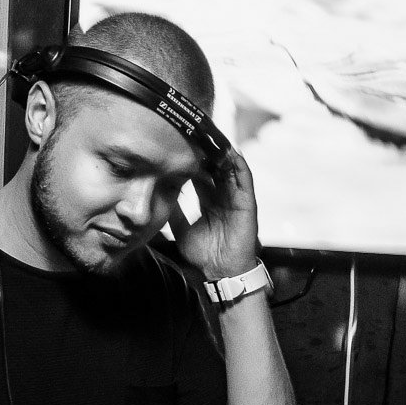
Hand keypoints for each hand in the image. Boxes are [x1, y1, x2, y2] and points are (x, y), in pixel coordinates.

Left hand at [169, 147, 258, 280]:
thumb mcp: (180, 229)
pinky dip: (239, 164)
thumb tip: (158, 196)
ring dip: (221, 152)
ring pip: (229, 167)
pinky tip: (231, 151)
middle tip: (193, 132)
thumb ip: (173, 212)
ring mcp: (235, 197)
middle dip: (205, 150)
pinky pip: (245, 178)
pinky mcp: (247, 202)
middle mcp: (222, 195)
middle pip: (214, 166)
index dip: (189, 159)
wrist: (220, 272)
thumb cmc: (203, 254)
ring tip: (211, 135)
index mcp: (208, 200)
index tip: (177, 145)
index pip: (199, 173)